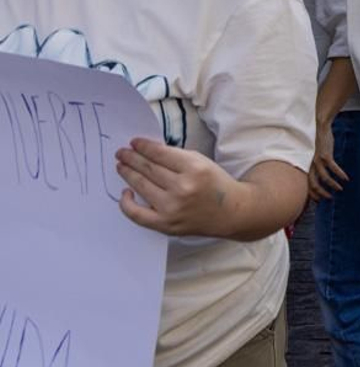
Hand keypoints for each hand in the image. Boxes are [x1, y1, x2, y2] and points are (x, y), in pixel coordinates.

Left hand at [116, 138, 240, 236]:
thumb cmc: (215, 185)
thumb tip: (147, 152)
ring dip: (127, 173)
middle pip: (148, 168)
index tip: (133, 142)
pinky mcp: (166, 224)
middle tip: (121, 153)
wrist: (232, 212)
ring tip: (121, 166)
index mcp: (194, 169)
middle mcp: (182, 188)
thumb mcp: (202, 162)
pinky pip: (137, 214)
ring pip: (140, 186)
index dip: (143, 146)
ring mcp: (172, 207)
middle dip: (131, 158)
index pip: (159, 154)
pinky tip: (125, 192)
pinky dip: (126, 203)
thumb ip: (176, 157)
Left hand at [308, 118, 347, 201]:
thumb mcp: (319, 157)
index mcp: (309, 167)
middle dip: (321, 194)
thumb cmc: (322, 144)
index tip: (320, 201)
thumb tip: (325, 176)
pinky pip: (333, 168)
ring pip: (324, 178)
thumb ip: (320, 166)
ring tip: (340, 189)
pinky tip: (346, 178)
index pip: (308, 185)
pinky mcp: (325, 155)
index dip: (313, 195)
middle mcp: (312, 165)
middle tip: (330, 198)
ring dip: (332, 185)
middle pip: (313, 184)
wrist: (321, 129)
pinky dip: (339, 174)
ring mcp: (318, 161)